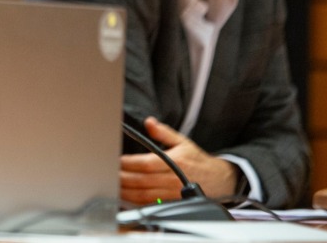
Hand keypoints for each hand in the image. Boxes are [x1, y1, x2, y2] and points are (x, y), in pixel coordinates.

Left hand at [120, 117, 238, 204]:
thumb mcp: (182, 141)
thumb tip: (149, 122)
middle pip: (141, 180)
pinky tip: (125, 196)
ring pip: (143, 194)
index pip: (146, 164)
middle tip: (108, 173)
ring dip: (125, 191)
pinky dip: (135, 201)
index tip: (116, 160)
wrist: (218, 179)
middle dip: (122, 177)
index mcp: (174, 161)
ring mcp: (171, 193)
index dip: (129, 163)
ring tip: (112, 184)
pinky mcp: (171, 203)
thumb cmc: (197, 160)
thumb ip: (164, 132)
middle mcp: (172, 179)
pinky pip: (150, 203)